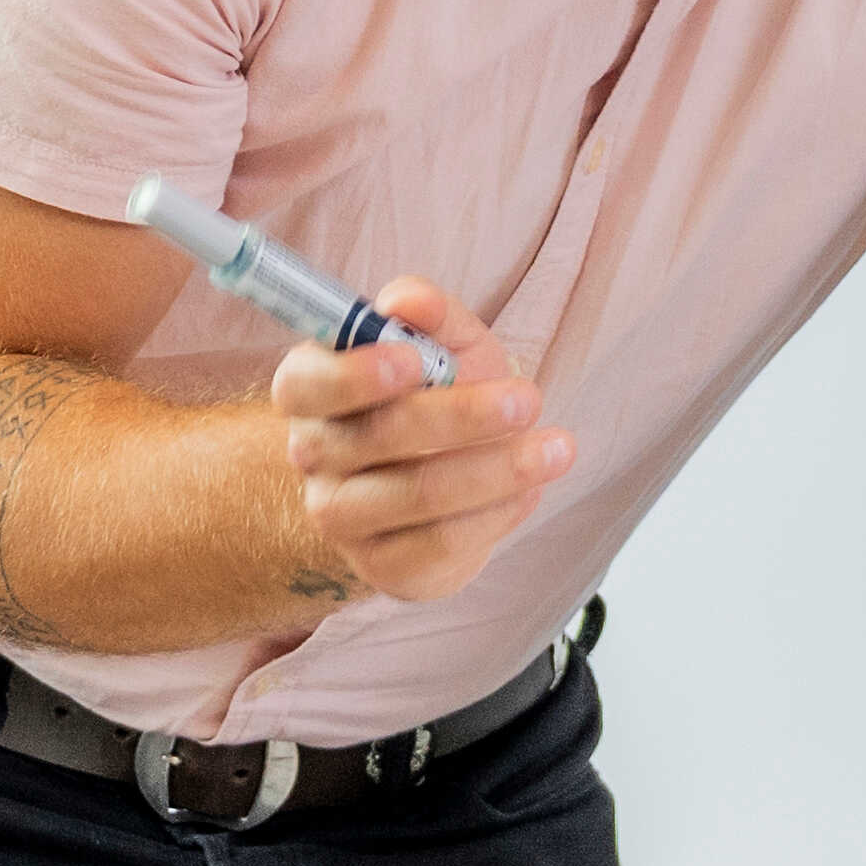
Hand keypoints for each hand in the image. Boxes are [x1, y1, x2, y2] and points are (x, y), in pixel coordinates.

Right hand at [270, 288, 577, 607]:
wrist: (449, 481)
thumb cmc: (439, 395)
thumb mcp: (443, 345)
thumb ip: (430, 315)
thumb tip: (408, 300)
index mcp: (311, 389)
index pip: (307, 383)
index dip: (354, 375)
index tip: (415, 360)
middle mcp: (313, 454)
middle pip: (377, 437)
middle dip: (460, 417)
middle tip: (528, 400)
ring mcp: (342, 516)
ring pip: (417, 494)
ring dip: (495, 470)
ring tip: (558, 448)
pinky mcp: (382, 566)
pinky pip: (442, 541)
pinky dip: (496, 512)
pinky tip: (530, 490)